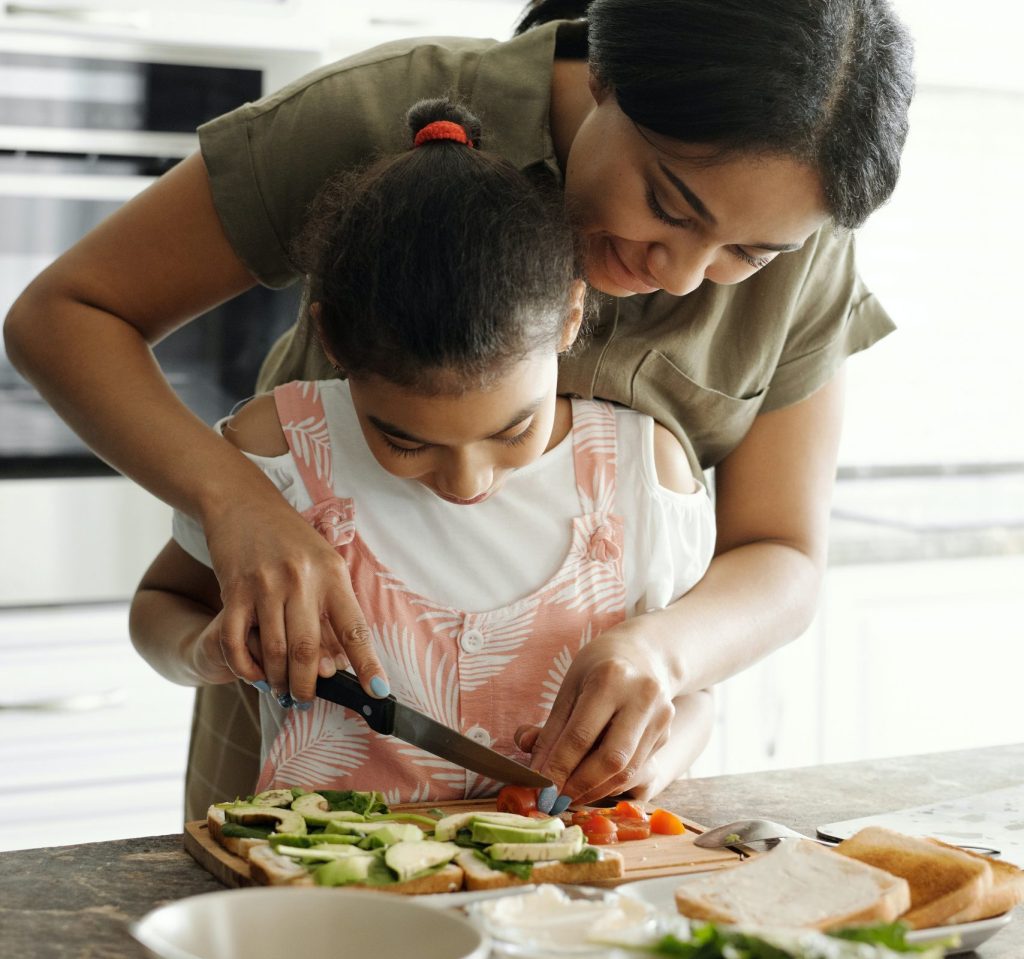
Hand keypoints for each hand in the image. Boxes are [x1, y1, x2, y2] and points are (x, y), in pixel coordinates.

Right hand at [204, 496, 388, 705]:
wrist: (243, 502)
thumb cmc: (290, 536)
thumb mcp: (323, 560)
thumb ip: (331, 604)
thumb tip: (337, 659)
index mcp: (332, 574)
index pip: (355, 627)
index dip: (367, 663)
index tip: (378, 691)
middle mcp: (301, 580)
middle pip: (308, 650)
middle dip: (309, 685)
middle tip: (307, 701)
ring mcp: (266, 586)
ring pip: (275, 651)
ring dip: (279, 680)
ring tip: (283, 691)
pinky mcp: (234, 591)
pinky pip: (238, 642)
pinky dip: (246, 667)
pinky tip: (255, 675)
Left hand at [517, 620, 676, 804]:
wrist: (646, 654)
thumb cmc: (599, 669)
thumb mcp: (570, 688)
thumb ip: (552, 730)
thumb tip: (535, 770)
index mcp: (611, 678)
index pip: (580, 736)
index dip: (558, 768)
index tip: (541, 790)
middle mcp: (642, 697)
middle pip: (611, 759)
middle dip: (579, 786)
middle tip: (556, 799)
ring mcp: (661, 717)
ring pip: (627, 771)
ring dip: (595, 790)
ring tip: (570, 795)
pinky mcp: (667, 733)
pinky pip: (637, 769)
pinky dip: (611, 783)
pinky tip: (592, 785)